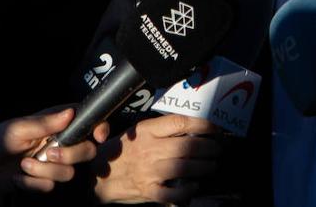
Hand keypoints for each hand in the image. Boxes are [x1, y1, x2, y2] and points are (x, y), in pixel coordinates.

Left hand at [0, 107, 106, 193]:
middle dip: (70, 155)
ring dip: (44, 171)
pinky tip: (18, 177)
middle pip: (87, 151)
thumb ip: (46, 123)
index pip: (88, 123)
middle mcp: (60, 143)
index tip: (98, 136)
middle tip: (49, 153)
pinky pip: (49, 186)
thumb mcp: (20, 127)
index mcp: (58, 125)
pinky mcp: (44, 181)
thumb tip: (71, 112)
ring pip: (68, 173)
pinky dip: (31, 183)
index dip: (99, 128)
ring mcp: (53, 163)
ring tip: (24, 166)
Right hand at [92, 115, 221, 203]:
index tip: (215, 128)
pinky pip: (173, 193)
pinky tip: (194, 185)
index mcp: (146, 131)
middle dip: (209, 148)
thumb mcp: (137, 132)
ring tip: (212, 165)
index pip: (180, 123)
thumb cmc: (121, 150)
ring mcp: (148, 172)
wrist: (96, 175)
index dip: (202, 125)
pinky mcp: (148, 191)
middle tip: (218, 149)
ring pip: (183, 167)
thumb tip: (191, 128)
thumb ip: (161, 129)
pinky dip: (187, 190)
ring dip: (203, 167)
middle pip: (186, 146)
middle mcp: (149, 149)